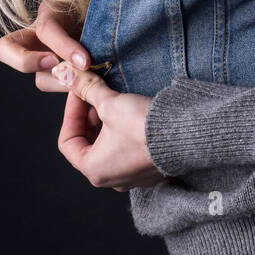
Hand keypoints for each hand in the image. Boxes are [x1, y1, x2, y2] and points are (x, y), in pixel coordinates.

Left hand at [0, 0, 165, 191]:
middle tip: (94, 96)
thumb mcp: (110, 104)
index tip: (78, 93)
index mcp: (94, 169)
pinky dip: (124, 134)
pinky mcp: (150, 170)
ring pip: (109, 148)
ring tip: (114, 103)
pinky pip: (128, 152)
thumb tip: (67, 74)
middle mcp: (111, 179)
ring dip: (106, 125)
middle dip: (88, 118)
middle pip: (87, 145)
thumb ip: (87, 89)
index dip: (70, 113)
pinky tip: (132, 116)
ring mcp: (132, 177)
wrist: (188, 135)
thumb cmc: (145, 127)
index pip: (67, 141)